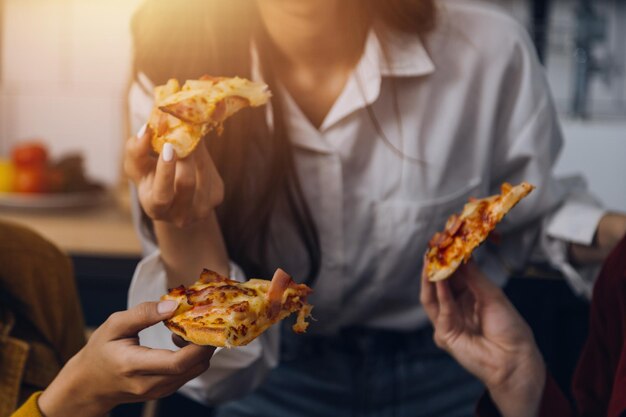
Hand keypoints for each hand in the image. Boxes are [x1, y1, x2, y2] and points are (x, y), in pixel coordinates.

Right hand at [38, 301, 214, 416]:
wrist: (89, 384)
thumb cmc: (101, 351)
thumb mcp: (114, 325)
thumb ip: (143, 313)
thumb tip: (174, 305)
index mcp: (133, 365)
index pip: (177, 362)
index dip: (199, 344)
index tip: (203, 322)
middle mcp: (149, 384)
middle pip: (193, 367)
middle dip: (204, 343)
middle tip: (196, 321)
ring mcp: (158, 391)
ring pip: (195, 371)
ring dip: (198, 349)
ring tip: (181, 330)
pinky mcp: (165, 391)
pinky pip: (188, 374)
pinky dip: (193, 357)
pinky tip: (178, 343)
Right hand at [124, 124, 223, 227]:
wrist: (179, 198)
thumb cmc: (152, 180)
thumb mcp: (139, 170)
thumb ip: (135, 152)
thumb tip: (146, 129)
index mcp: (157, 209)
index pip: (162, 195)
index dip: (165, 171)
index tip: (167, 146)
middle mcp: (181, 214)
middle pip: (186, 183)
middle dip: (184, 157)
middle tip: (182, 134)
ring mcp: (202, 208)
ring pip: (202, 171)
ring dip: (194, 150)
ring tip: (187, 134)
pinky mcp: (217, 196)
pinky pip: (212, 170)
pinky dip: (202, 155)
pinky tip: (194, 149)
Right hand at [420, 261, 545, 416]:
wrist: (514, 358)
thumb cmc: (509, 327)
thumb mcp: (492, 294)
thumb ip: (473, 276)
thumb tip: (462, 254)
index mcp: (469, 297)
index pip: (453, 276)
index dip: (449, 261)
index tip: (446, 243)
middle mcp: (455, 308)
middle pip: (440, 284)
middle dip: (436, 267)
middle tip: (433, 249)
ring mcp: (448, 321)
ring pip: (432, 297)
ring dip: (431, 278)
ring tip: (431, 260)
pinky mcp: (444, 334)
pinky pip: (439, 310)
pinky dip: (440, 294)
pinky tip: (441, 280)